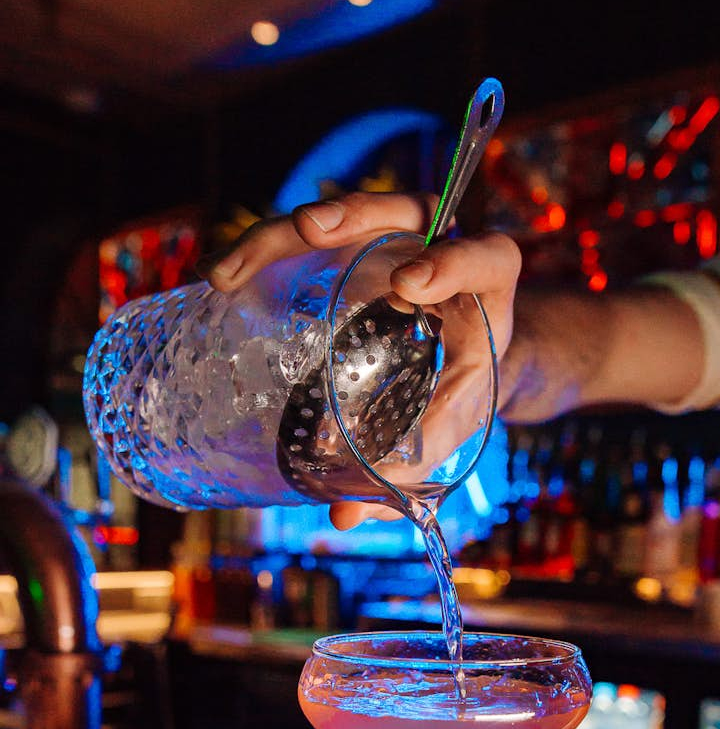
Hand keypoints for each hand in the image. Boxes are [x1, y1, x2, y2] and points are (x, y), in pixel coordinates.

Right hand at [201, 193, 520, 526]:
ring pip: (348, 215)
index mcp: (485, 296)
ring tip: (240, 266)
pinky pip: (304, 238)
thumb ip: (404, 468)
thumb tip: (341, 517)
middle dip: (360, 216)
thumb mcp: (441, 430)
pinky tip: (221, 280)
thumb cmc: (453, 396)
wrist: (451, 366)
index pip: (489, 257)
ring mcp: (390, 243)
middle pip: (407, 210)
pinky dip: (262, 252)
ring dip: (290, 230)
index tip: (409, 285)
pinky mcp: (347, 248)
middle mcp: (438, 254)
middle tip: (318, 234)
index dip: (456, 258)